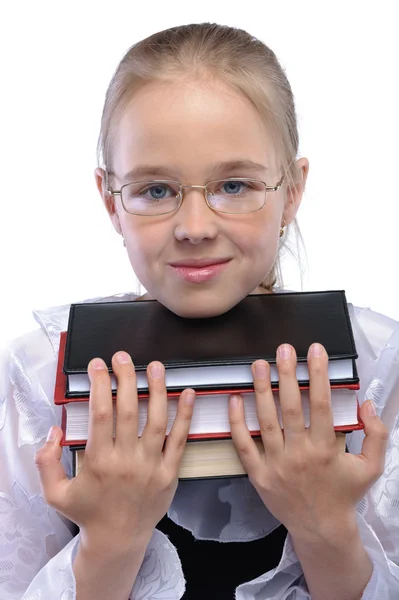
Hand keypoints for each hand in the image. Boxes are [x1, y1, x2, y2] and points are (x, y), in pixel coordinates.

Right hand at [35, 352, 194, 554]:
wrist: (118, 539)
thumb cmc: (88, 512)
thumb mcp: (55, 493)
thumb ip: (46, 461)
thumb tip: (54, 431)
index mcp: (99, 462)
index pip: (100, 414)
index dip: (99, 385)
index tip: (98, 365)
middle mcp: (126, 461)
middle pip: (129, 411)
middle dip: (125, 378)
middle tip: (122, 357)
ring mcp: (151, 466)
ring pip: (157, 420)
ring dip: (157, 390)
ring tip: (155, 366)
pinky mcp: (170, 472)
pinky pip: (180, 440)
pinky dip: (186, 415)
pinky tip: (187, 392)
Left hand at [228, 343, 387, 541]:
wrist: (321, 529)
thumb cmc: (344, 494)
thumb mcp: (371, 467)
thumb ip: (376, 434)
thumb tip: (367, 404)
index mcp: (327, 449)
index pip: (322, 404)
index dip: (319, 374)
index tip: (315, 351)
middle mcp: (300, 454)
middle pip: (291, 407)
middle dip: (288, 374)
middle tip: (283, 349)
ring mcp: (277, 465)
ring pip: (266, 421)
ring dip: (262, 390)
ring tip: (259, 364)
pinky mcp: (259, 475)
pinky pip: (244, 445)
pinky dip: (237, 422)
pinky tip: (236, 398)